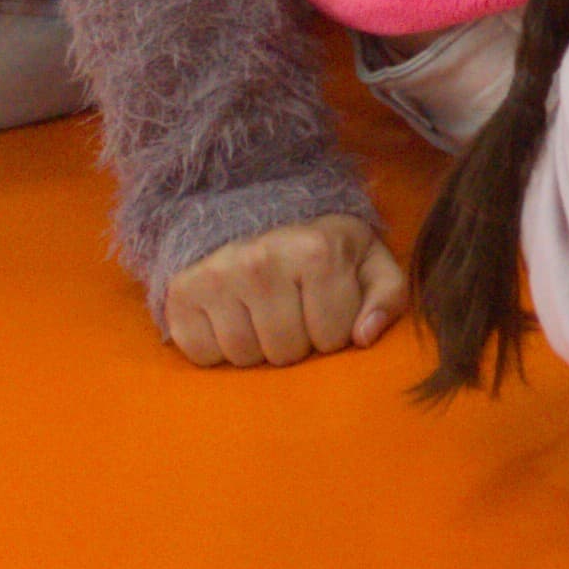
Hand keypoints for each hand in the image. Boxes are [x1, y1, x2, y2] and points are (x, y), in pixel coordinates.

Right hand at [161, 213, 406, 367]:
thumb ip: (387, 296)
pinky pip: (204, 356)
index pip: (334, 338)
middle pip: (287, 352)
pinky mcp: (181, 294)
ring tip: (264, 313)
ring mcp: (216, 276)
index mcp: (317, 251)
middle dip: (298, 341)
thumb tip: (365, 337)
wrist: (253, 210)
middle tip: (294, 310)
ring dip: (259, 346)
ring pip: (245, 357)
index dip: (335, 330)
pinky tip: (232, 317)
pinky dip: (219, 348)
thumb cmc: (322, 245)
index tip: (327, 304)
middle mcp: (262, 262)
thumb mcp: (368, 259)